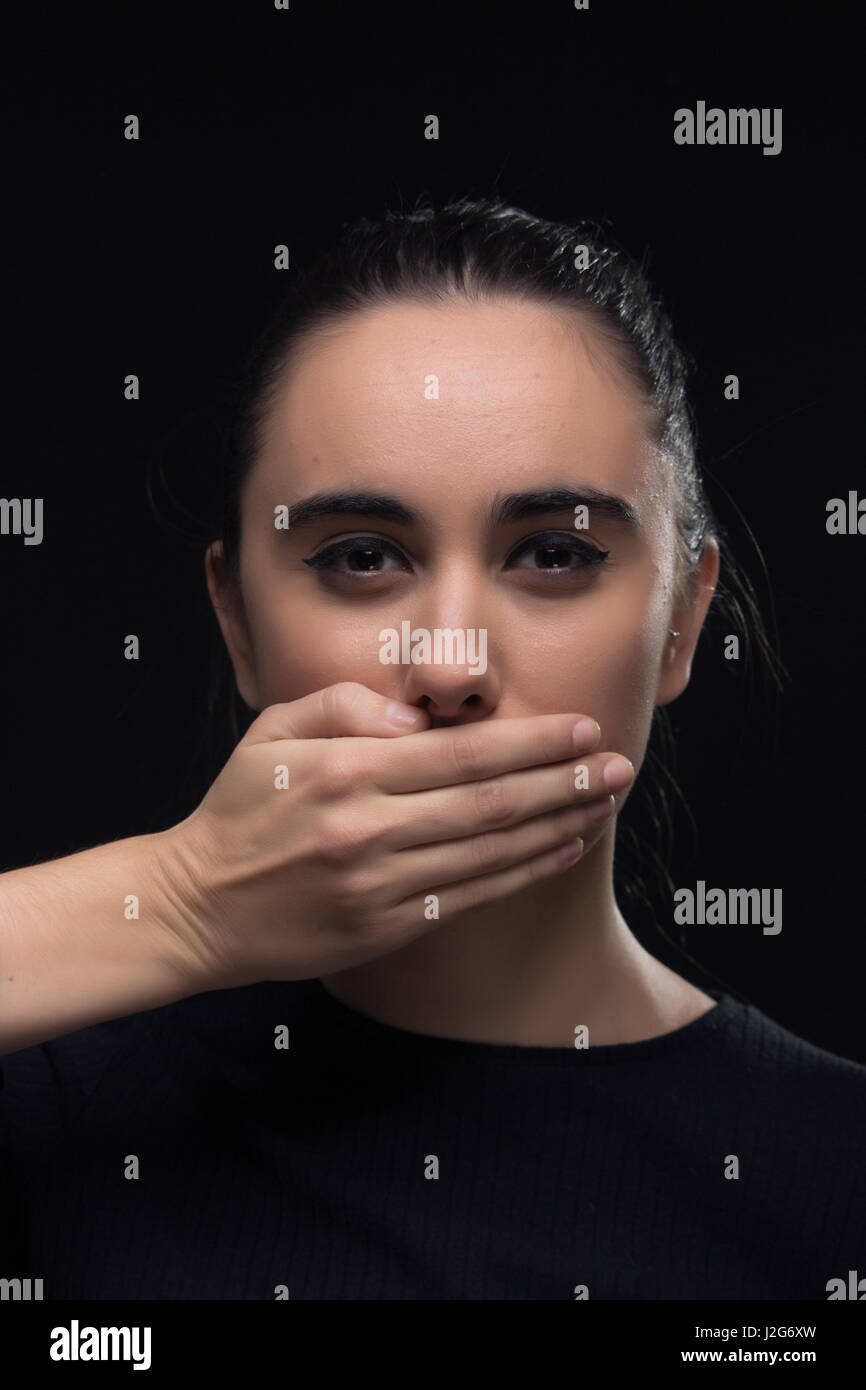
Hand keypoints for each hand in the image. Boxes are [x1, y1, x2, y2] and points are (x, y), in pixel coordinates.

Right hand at [156, 682, 634, 989]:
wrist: (197, 908)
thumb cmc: (240, 811)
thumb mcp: (271, 734)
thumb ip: (343, 705)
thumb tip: (415, 718)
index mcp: (344, 771)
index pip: (462, 752)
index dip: (532, 741)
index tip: (583, 728)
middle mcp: (367, 829)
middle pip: (492, 802)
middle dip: (568, 781)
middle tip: (620, 765)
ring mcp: (378, 885)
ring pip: (492, 851)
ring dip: (559, 826)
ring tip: (607, 804)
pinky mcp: (384, 928)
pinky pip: (471, 896)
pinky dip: (523, 871)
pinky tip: (561, 850)